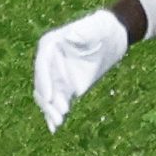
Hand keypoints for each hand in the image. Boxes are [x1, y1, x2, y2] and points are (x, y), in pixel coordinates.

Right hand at [34, 0, 138, 130]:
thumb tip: (70, 35)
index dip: (43, 81)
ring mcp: (56, 75)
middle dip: (48, 101)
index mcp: (49, 45)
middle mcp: (48, 62)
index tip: (49, 97)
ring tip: (59, 123)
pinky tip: (54, 128)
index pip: (42, 65)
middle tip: (59, 114)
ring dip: (51, 110)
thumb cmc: (102, 28)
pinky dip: (54, 114)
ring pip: (48, 96)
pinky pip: (57, 102)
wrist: (112, 37)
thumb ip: (83, 32)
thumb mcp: (94, 27)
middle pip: (43, 84)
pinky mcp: (66, 87)